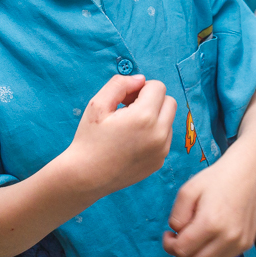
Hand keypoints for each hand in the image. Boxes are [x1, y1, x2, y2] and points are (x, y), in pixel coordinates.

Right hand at [63, 74, 176, 196]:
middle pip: (169, 101)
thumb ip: (120, 84)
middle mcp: (159, 134)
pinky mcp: (160, 161)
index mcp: (144, 117)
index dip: (140, 88)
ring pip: (168, 120)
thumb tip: (140, 80)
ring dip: (154, 117)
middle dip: (152, 100)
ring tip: (130, 126)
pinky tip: (132, 141)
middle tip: (129, 109)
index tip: (125, 100)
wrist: (86, 176)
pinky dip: (154, 133)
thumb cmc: (89, 139)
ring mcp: (162, 150)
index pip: (158, 87)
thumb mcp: (98, 104)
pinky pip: (165, 137)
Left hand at [163, 155, 255, 256]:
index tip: (169, 234)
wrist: (247, 173)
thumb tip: (177, 235)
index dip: (169, 245)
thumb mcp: (188, 190)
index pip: (182, 250)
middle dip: (181, 254)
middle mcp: (228, 237)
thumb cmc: (216, 179)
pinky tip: (209, 236)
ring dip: (196, 256)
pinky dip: (211, 254)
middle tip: (178, 238)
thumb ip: (176, 216)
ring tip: (194, 236)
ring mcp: (239, 243)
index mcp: (211, 223)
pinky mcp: (246, 244)